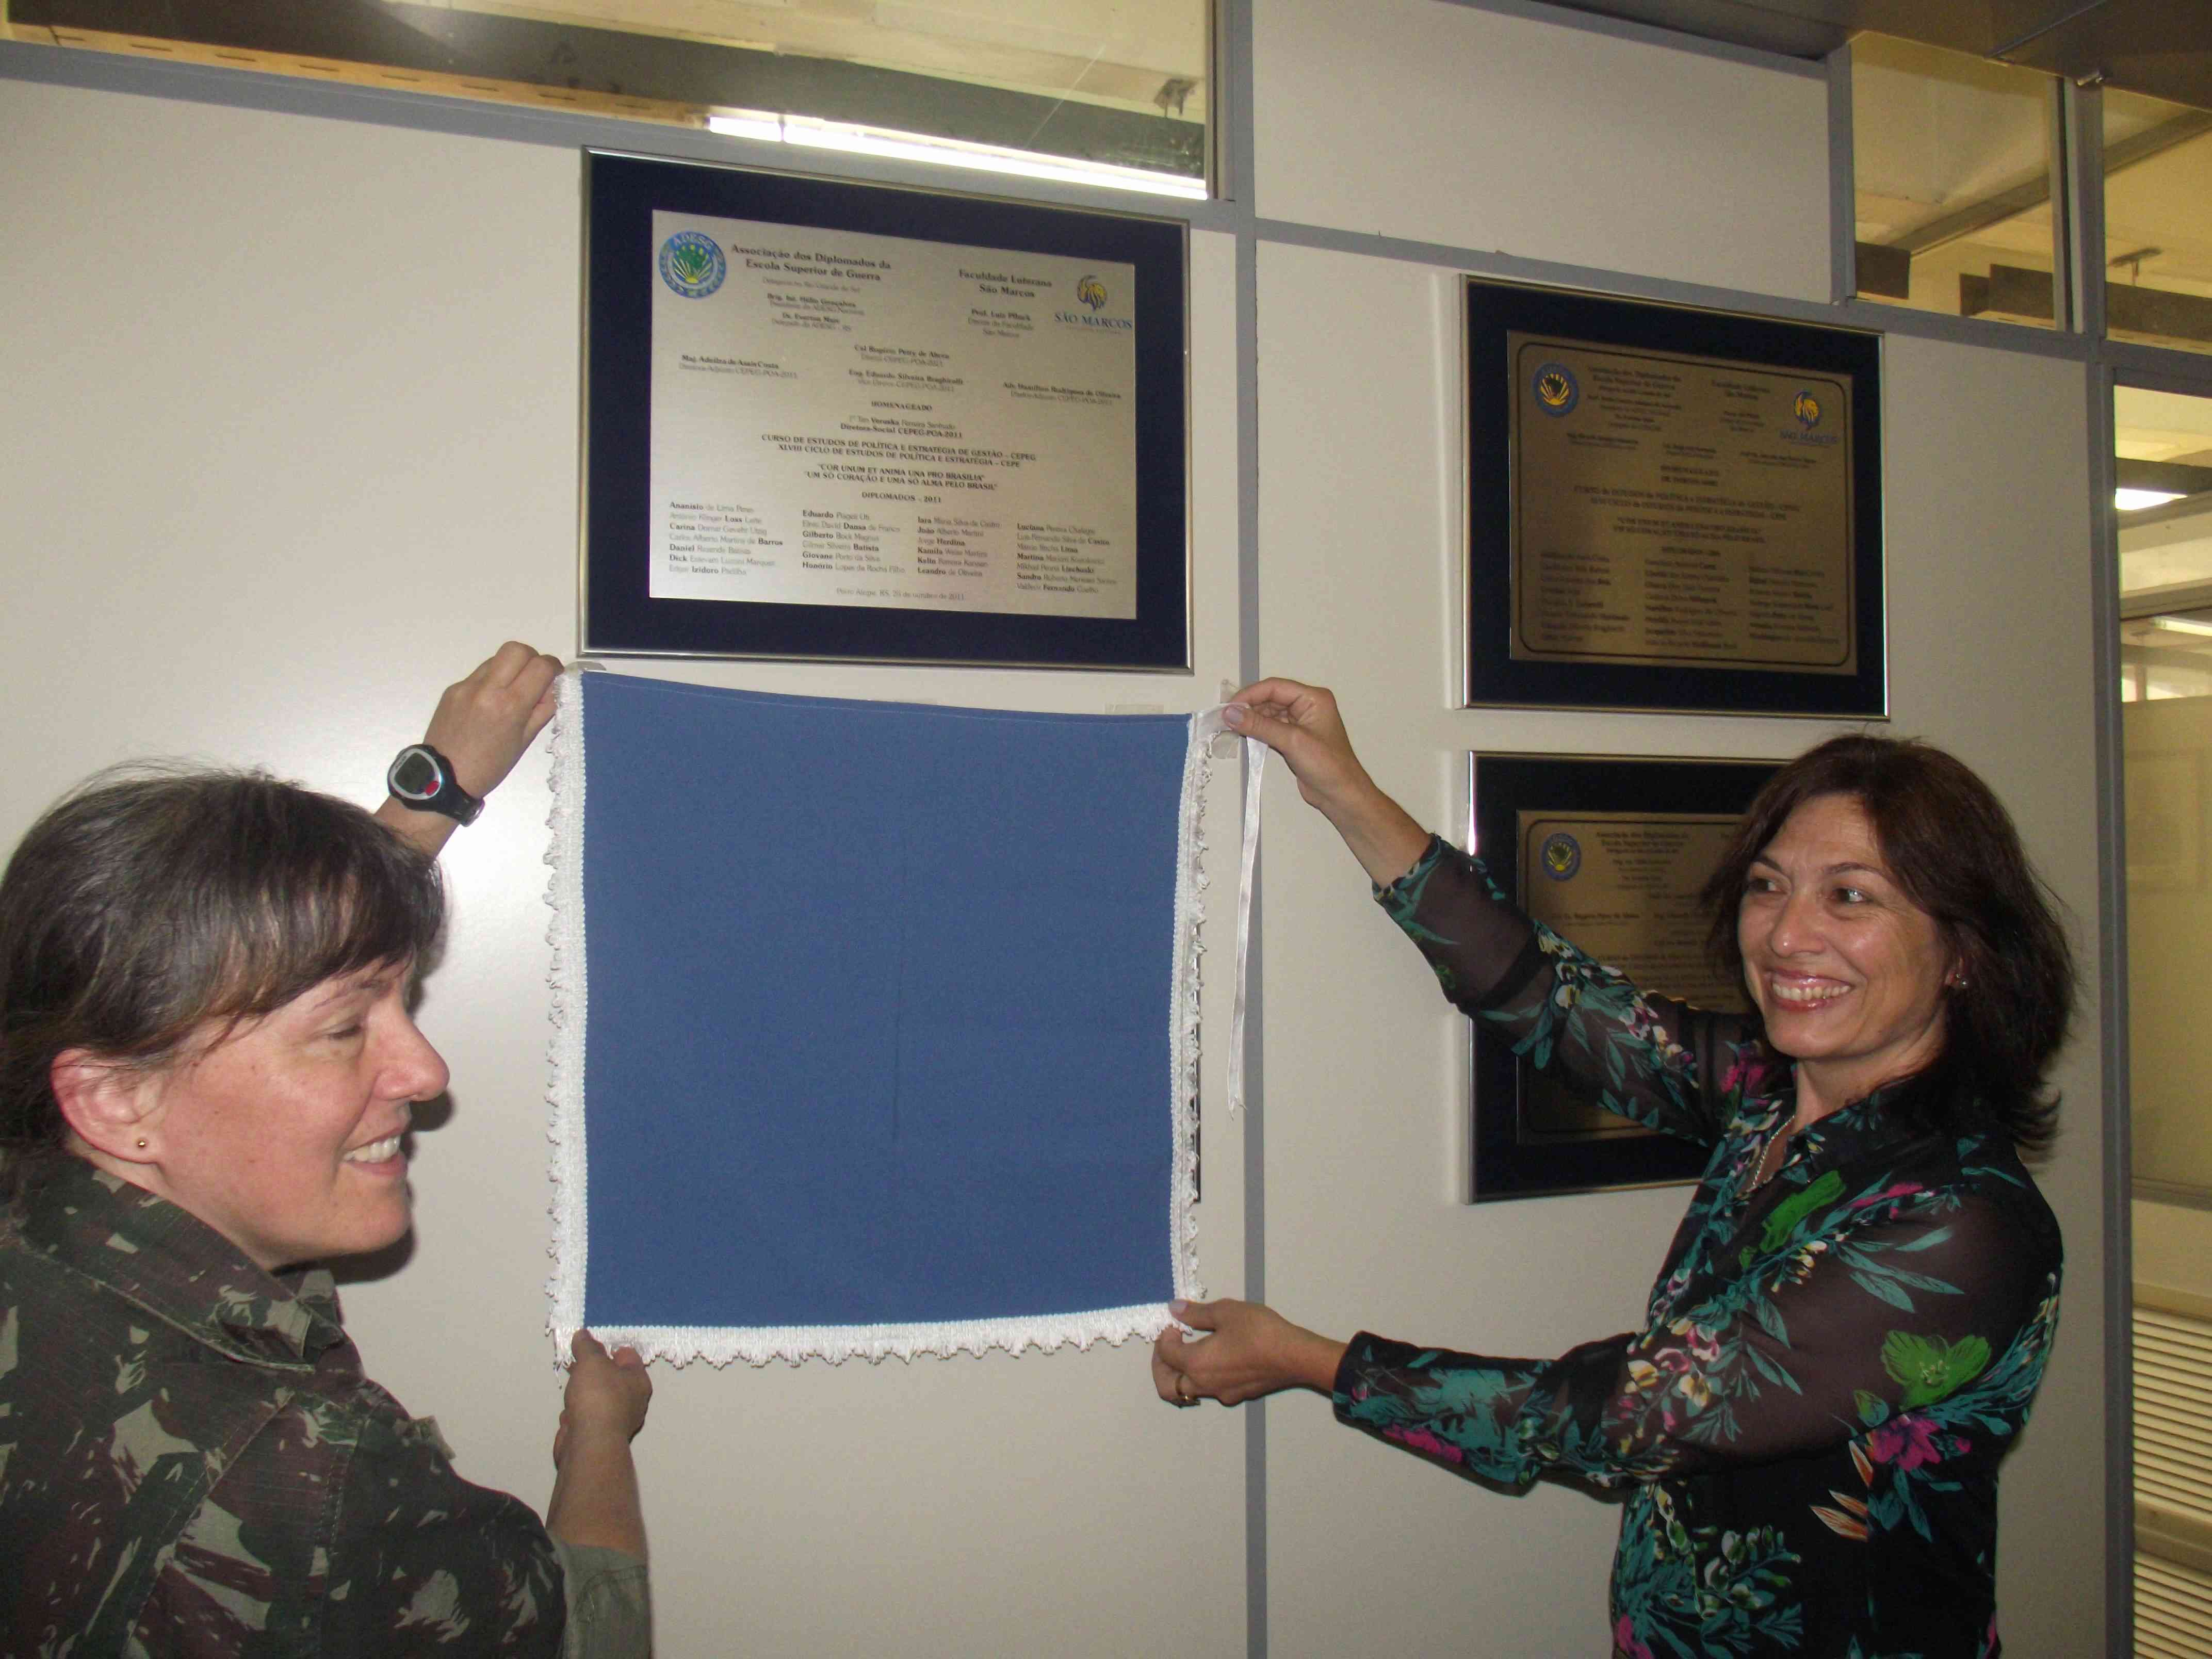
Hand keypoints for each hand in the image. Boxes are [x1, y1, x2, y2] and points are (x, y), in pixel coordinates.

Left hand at [377, 642, 562, 856]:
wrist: (443, 777)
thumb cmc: (489, 766)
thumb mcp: (524, 742)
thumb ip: (542, 710)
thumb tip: (553, 688)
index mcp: (510, 706)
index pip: (540, 667)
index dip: (553, 667)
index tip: (553, 677)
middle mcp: (487, 689)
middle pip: (517, 649)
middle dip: (531, 658)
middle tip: (533, 677)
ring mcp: (466, 686)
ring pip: (496, 659)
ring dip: (510, 669)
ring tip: (509, 692)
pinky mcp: (453, 689)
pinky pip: (479, 674)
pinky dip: (491, 681)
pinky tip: (488, 704)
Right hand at [554, 1329, 651, 1467]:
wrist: (588, 1443)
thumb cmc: (597, 1397)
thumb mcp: (592, 1362)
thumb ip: (587, 1347)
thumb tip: (584, 1335)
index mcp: (638, 1381)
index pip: (628, 1356)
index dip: (610, 1348)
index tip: (590, 1345)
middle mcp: (631, 1401)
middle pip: (612, 1377)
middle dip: (593, 1368)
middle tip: (575, 1360)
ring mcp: (615, 1420)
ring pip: (598, 1397)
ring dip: (583, 1390)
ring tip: (570, 1380)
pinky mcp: (598, 1435)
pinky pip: (587, 1416)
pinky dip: (578, 1411)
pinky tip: (568, 1410)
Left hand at [1151, 1297, 1346, 1407]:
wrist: (1295, 1356)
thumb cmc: (1259, 1331)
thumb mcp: (1226, 1312)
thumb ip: (1196, 1312)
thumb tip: (1174, 1309)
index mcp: (1196, 1363)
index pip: (1165, 1355)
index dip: (1165, 1337)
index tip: (1176, 1324)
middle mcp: (1204, 1384)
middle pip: (1168, 1387)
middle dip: (1162, 1367)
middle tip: (1172, 1346)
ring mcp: (1222, 1394)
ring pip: (1190, 1391)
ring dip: (1183, 1373)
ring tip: (1195, 1350)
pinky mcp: (1238, 1396)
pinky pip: (1211, 1390)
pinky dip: (1205, 1377)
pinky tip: (1220, 1358)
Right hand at [1223, 678, 1428, 885]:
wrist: (1341, 795)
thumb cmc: (1327, 766)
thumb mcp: (1292, 741)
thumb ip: (1260, 726)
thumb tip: (1231, 713)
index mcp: (1313, 698)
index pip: (1275, 687)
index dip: (1250, 695)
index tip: (1229, 706)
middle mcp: (1307, 706)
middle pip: (1270, 698)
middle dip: (1248, 707)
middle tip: (1226, 718)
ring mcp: (1300, 723)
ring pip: (1269, 714)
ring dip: (1251, 720)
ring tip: (1231, 728)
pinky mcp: (1294, 739)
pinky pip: (1271, 728)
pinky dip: (1257, 731)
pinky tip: (1244, 736)